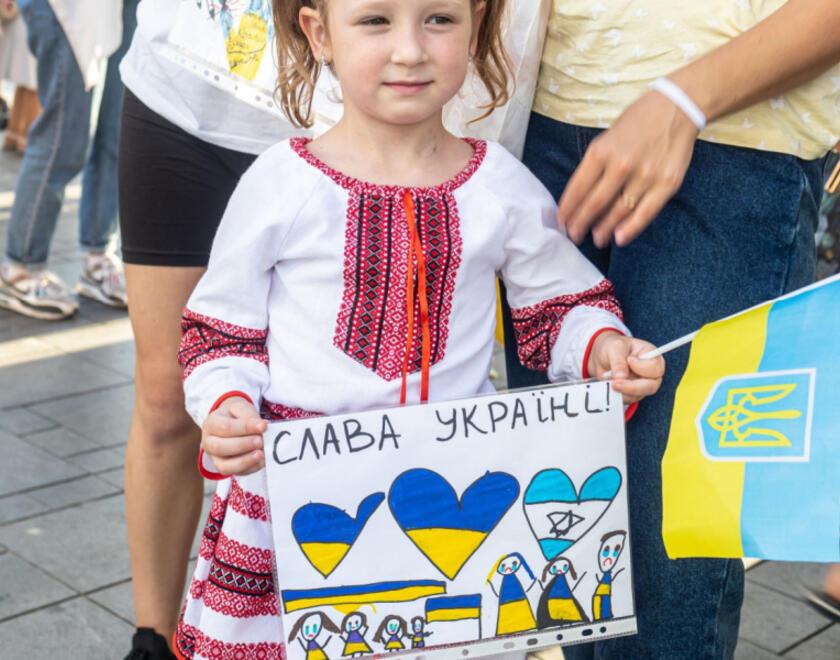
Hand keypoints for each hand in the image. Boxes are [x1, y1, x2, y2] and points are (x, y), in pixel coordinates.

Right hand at [202, 396, 267, 475]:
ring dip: (244, 461)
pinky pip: (235, 473)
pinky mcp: (225, 469)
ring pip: (224, 466)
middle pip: (220, 447)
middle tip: (260, 441)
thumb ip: (249, 416)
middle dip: (242, 445)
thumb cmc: (236, 415)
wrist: (231, 422)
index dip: (245, 428)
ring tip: (261, 454)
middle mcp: (209, 443)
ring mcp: (215, 458)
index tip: (263, 426)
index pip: (225, 427)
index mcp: (211, 424)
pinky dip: (250, 468)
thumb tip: (262, 427)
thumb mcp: (240, 408)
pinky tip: (262, 461)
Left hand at [557, 91, 698, 247]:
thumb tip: (581, 196)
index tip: (561, 222)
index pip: (577, 188)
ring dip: (604, 229)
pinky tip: (619, 239)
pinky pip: (645, 212)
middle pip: (594, 204)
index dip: (567, 209)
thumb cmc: (637, 122)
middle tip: (574, 236)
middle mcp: (621, 164)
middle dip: (581, 224)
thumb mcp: (607, 137)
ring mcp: (645, 175)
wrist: (677, 107)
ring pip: (618, 211)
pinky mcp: (666, 183)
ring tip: (597, 239)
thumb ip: (594, 164)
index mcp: (601, 151)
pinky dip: (631, 228)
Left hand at [587, 332, 664, 403]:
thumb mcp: (615, 347)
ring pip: (637, 395)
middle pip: (650, 387)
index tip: (629, 360)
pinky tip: (609, 385)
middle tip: (615, 383)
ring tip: (609, 380)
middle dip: (631, 387)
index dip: (642, 367)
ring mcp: (642, 385)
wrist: (602, 357)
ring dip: (621, 391)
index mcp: (652, 357)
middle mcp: (650, 373)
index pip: (655, 368)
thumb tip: (621, 377)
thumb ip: (618, 361)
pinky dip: (617, 395)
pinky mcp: (632, 394)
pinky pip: (627, 399)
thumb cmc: (614, 347)